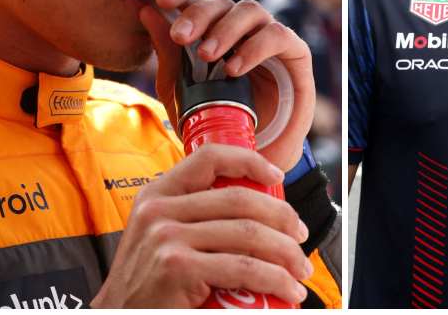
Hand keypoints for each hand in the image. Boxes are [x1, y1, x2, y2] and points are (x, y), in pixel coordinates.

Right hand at [91, 144, 312, 306]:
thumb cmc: (147, 284)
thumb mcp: (158, 236)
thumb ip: (191, 217)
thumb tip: (254, 211)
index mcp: (157, 194)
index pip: (209, 158)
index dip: (250, 161)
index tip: (277, 176)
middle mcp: (159, 210)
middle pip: (241, 199)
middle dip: (282, 218)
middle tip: (300, 237)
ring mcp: (166, 237)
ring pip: (249, 234)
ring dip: (286, 253)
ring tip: (299, 271)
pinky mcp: (177, 267)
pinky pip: (243, 267)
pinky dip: (274, 279)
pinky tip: (286, 289)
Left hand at [138, 0, 315, 170]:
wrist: (255, 155)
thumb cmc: (217, 120)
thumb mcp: (181, 91)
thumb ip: (168, 54)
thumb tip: (147, 12)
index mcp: (213, 31)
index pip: (198, 0)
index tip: (161, 0)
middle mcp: (242, 29)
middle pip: (222, 2)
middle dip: (198, 15)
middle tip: (181, 37)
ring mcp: (270, 37)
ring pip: (250, 10)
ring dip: (226, 29)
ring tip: (207, 55)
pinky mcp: (296, 53)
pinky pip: (277, 35)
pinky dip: (254, 47)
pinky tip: (234, 69)